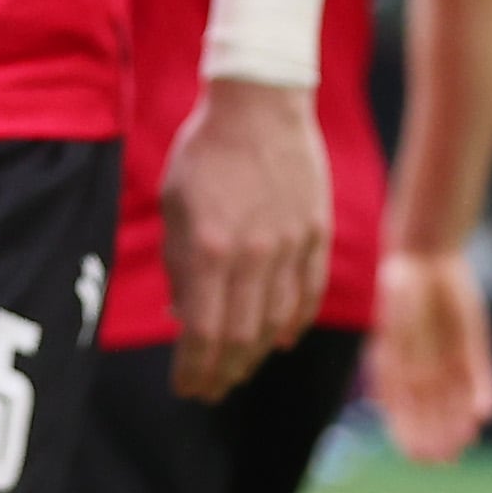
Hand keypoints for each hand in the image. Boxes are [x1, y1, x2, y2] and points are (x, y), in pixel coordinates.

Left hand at [160, 75, 326, 397]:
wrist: (260, 103)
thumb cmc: (206, 150)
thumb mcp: (174, 204)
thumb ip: (180, 263)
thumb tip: (184, 316)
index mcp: (211, 249)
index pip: (203, 332)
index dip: (193, 369)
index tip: (185, 387)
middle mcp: (254, 256)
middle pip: (242, 337)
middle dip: (222, 373)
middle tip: (209, 389)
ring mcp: (292, 247)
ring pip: (277, 323)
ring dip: (255, 356)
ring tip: (238, 369)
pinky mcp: (317, 234)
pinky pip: (307, 293)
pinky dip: (293, 323)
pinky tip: (280, 339)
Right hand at [366, 242, 491, 460]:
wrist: (427, 255)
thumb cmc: (400, 287)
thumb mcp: (394, 324)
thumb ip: (396, 360)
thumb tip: (390, 397)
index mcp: (394, 368)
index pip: (400, 412)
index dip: (408, 436)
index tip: (417, 457)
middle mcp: (422, 369)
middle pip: (431, 413)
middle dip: (436, 438)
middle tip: (444, 460)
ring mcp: (448, 360)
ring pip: (456, 401)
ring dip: (459, 423)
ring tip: (466, 441)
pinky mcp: (472, 349)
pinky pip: (479, 377)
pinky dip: (484, 395)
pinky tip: (485, 413)